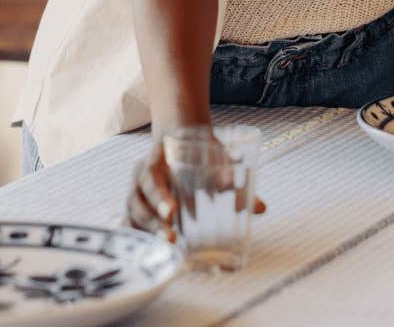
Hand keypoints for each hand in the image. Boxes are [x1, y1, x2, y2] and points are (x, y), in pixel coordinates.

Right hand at [124, 134, 266, 240]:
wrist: (180, 139)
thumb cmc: (198, 153)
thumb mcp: (214, 159)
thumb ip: (232, 180)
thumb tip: (261, 208)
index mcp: (153, 162)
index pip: (150, 179)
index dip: (158, 197)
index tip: (172, 211)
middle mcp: (138, 180)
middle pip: (137, 203)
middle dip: (152, 222)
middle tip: (170, 238)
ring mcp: (135, 197)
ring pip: (133, 217)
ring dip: (147, 234)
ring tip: (167, 248)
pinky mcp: (138, 211)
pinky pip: (132, 227)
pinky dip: (140, 239)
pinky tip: (150, 253)